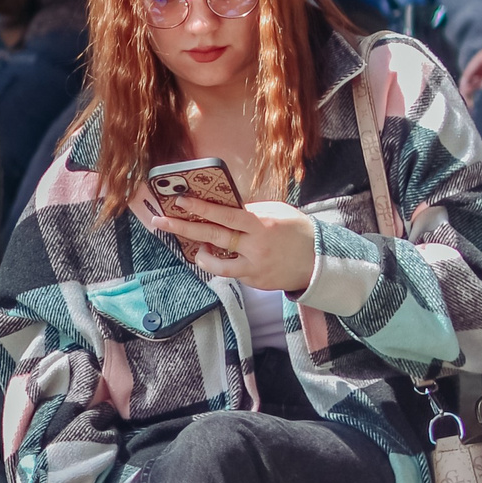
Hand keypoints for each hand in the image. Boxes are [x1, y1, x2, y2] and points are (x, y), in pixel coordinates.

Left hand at [145, 195, 320, 293]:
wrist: (321, 261)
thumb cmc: (298, 231)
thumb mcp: (278, 211)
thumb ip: (251, 209)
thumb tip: (224, 203)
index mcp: (261, 224)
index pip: (225, 214)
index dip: (201, 208)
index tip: (180, 201)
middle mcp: (255, 246)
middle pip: (212, 236)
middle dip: (183, 228)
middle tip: (160, 222)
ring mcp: (254, 266)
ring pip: (216, 263)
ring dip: (199, 255)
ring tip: (194, 248)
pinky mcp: (254, 281)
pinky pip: (230, 272)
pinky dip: (221, 264)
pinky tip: (217, 257)